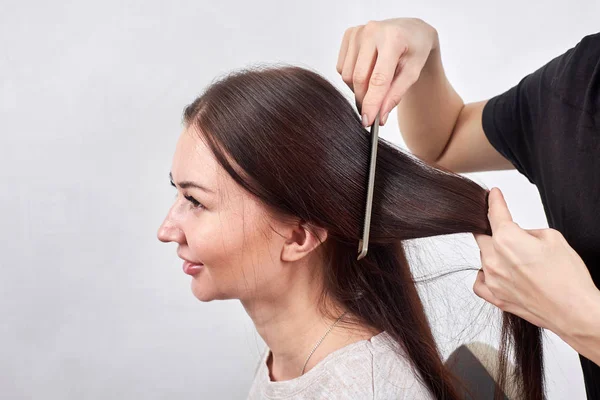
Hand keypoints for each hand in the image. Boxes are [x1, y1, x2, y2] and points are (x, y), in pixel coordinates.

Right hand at [336, 18, 437, 126]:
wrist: (411, 30)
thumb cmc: (415, 50)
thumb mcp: (413, 73)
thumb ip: (395, 95)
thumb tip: (379, 117)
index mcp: (393, 38)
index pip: (378, 79)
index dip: (372, 103)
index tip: (368, 122)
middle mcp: (372, 31)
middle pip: (359, 79)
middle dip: (364, 100)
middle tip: (372, 113)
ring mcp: (358, 31)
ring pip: (348, 75)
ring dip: (358, 89)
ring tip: (375, 86)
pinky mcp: (349, 34)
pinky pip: (342, 68)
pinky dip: (353, 78)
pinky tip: (367, 72)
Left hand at [473, 188, 597, 336]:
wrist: (575, 311)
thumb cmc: (568, 277)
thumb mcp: (553, 238)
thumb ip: (527, 231)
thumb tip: (518, 234)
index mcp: (507, 239)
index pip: (495, 214)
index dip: (494, 201)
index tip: (493, 195)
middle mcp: (493, 259)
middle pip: (483, 236)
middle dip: (493, 230)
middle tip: (509, 233)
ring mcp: (492, 280)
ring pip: (483, 258)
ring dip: (494, 254)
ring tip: (519, 261)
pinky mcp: (495, 297)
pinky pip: (480, 281)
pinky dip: (486, 275)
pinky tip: (500, 274)